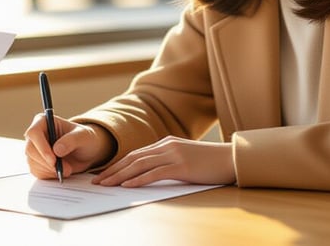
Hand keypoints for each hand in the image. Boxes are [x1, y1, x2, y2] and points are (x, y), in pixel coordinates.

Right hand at [23, 113, 114, 179]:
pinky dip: (49, 175)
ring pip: (33, 163)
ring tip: (68, 169)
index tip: (53, 160)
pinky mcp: (37, 162)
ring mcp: (35, 149)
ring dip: (50, 170)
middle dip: (47, 163)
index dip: (41, 147)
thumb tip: (57, 150)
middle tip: (66, 169)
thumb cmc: (85, 139)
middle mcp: (36, 135)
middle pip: (30, 150)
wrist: (87, 152)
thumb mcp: (83, 136)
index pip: (34, 133)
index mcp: (44, 121)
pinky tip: (61, 172)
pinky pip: (37, 172)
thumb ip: (71, 140)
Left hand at [92, 137, 235, 186]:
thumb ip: (168, 161)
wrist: (232, 158)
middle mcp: (167, 146)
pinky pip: (154, 173)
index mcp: (166, 143)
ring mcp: (173, 155)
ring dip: (119, 176)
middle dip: (113, 170)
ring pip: (139, 165)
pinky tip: (127, 186)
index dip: (118, 164)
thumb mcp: (186, 158)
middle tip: (98, 181)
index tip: (105, 174)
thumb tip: (150, 173)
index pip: (135, 154)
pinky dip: (138, 179)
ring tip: (106, 185)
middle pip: (133, 158)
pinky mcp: (181, 166)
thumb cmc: (210, 163)